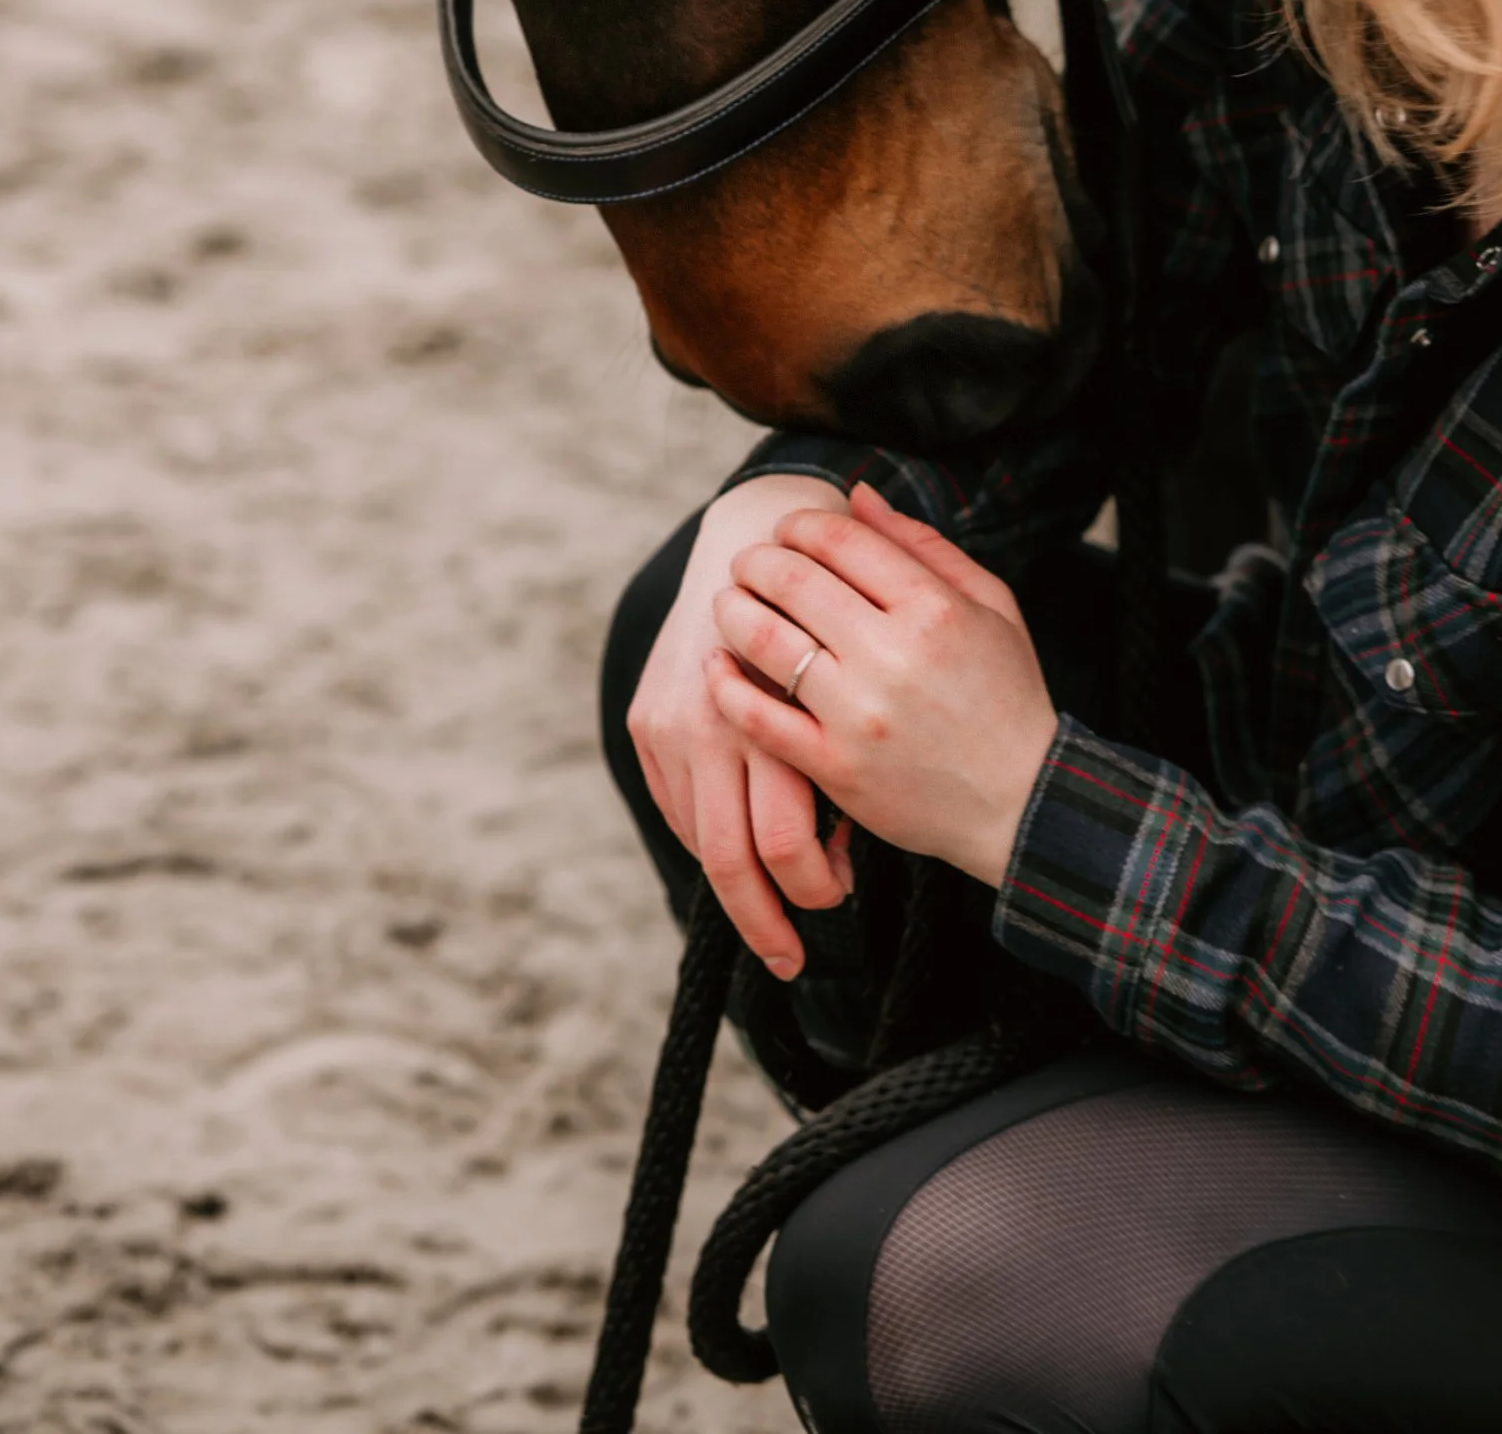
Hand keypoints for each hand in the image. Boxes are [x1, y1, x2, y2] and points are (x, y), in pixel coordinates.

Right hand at [625, 475, 856, 979]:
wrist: (753, 541)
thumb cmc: (832, 614)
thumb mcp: (856, 676)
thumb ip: (841, 760)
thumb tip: (835, 852)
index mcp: (781, 714)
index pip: (787, 846)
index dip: (816, 888)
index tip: (843, 898)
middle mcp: (719, 723)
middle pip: (736, 861)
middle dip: (768, 923)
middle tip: (795, 959)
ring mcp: (674, 723)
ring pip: (700, 842)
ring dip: (739, 886)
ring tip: (775, 908)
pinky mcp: (646, 721)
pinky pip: (675, 807)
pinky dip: (708, 836)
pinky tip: (739, 841)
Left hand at [709, 480, 1058, 886]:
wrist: (1021, 804)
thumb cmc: (1005, 693)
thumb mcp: (990, 604)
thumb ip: (923, 544)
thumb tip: (856, 494)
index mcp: (933, 609)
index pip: (838, 540)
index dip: (798, 524)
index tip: (787, 529)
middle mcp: (893, 656)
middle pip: (793, 581)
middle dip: (757, 560)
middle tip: (747, 562)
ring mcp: (859, 715)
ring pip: (767, 641)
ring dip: (734, 610)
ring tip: (729, 602)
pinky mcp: (835, 767)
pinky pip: (758, 717)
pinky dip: (725, 684)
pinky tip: (717, 664)